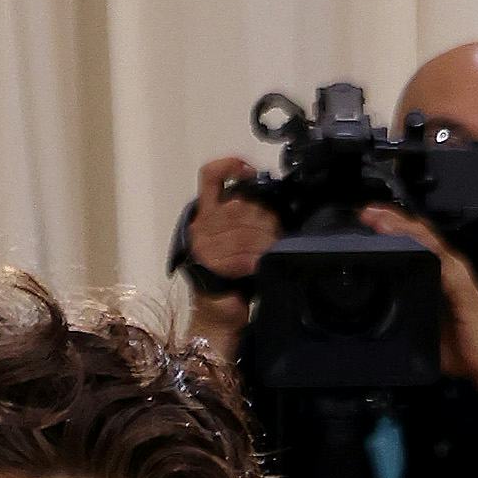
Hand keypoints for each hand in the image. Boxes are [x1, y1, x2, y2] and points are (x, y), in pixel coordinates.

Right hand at [181, 158, 272, 303]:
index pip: (210, 176)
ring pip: (240, 232)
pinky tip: (262, 264)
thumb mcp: (236, 236)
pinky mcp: (209, 266)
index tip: (251, 172)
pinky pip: (239, 256)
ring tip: (273, 249)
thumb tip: (272, 203)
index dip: (230, 166)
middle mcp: (200, 225)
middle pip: (236, 206)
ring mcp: (203, 246)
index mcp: (205, 212)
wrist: (218, 312)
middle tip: (277, 231)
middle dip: (262, 218)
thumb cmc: (231, 273)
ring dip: (263, 241)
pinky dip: (255, 259)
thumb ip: (245, 216)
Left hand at [360, 207, 477, 382]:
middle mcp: (449, 268)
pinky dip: (421, 245)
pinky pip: (440, 256)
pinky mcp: (461, 283)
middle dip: (393, 219)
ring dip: (403, 226)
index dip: (393, 231)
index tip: (369, 224)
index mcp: (440, 276)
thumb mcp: (425, 333)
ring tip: (379, 219)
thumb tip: (381, 324)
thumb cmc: (462, 349)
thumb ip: (407, 321)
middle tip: (367, 212)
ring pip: (427, 239)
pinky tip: (405, 239)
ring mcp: (456, 273)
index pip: (415, 244)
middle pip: (419, 234)